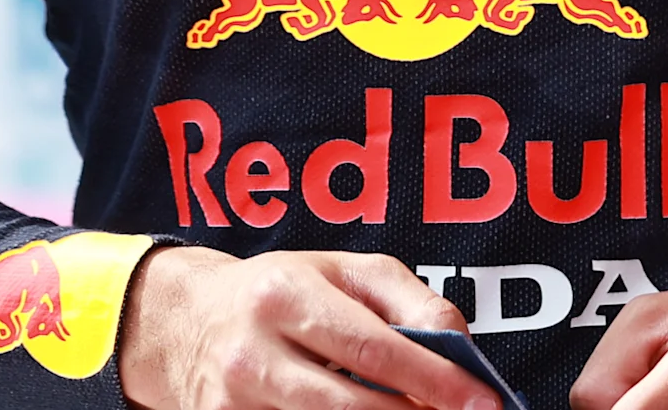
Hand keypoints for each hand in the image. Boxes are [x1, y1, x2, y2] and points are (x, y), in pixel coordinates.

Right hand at [120, 245, 496, 409]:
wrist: (186, 320)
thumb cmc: (284, 289)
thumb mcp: (345, 271)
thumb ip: (408, 302)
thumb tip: (460, 349)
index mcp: (285, 294)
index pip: (373, 347)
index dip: (433, 379)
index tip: (481, 400)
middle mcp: (253, 351)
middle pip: (350, 405)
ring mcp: (234, 401)